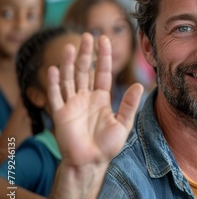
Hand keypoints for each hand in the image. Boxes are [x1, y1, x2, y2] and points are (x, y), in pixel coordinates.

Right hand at [47, 33, 142, 167]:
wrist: (91, 163)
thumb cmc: (108, 146)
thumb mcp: (123, 124)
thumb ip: (129, 105)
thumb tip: (139, 85)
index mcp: (101, 99)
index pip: (102, 73)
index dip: (103, 57)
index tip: (104, 40)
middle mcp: (86, 98)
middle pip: (85, 70)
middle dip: (86, 53)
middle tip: (88, 35)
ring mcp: (72, 105)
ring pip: (69, 78)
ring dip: (68, 62)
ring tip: (70, 46)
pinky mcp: (60, 114)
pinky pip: (55, 95)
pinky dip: (54, 82)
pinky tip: (54, 69)